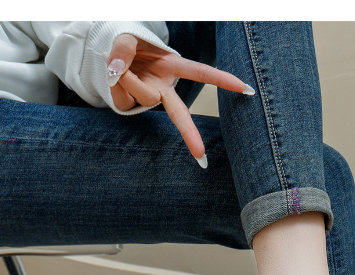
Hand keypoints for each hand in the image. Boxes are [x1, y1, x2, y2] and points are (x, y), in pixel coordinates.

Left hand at [107, 33, 253, 166]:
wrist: (110, 53)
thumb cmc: (128, 45)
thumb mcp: (126, 37)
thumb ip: (123, 48)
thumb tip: (117, 70)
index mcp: (171, 67)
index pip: (200, 73)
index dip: (222, 79)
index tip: (245, 89)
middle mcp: (164, 87)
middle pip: (181, 113)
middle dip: (190, 134)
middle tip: (202, 156)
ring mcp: (149, 97)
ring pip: (145, 95)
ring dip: (129, 78)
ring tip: (118, 65)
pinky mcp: (132, 104)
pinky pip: (124, 97)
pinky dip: (115, 83)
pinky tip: (114, 76)